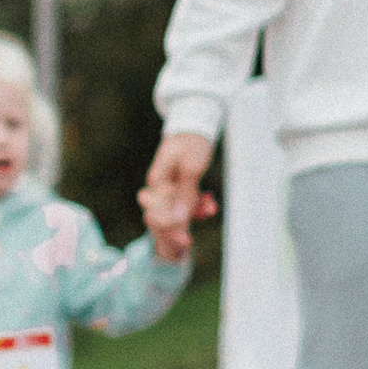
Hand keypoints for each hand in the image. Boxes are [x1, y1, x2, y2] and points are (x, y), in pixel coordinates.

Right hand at [140, 132, 216, 258]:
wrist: (196, 128)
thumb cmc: (192, 143)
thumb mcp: (191, 167)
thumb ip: (185, 194)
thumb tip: (180, 219)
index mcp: (157, 182)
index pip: (156, 214)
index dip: (169, 229)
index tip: (185, 239)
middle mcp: (160, 188)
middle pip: (164, 216)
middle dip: (180, 226)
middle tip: (191, 240)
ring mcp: (169, 188)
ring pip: (178, 211)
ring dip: (194, 213)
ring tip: (211, 208)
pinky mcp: (180, 188)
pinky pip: (187, 203)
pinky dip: (199, 206)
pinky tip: (211, 204)